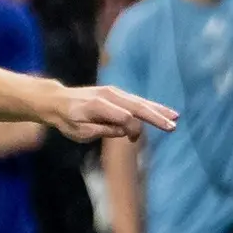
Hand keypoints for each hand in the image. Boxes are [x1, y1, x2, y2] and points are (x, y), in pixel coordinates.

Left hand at [46, 85, 176, 142]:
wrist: (57, 100)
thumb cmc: (67, 120)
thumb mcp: (80, 132)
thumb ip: (102, 130)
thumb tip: (125, 131)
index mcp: (97, 106)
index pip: (123, 117)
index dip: (132, 129)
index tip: (133, 140)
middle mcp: (108, 95)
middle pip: (136, 106)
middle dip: (155, 117)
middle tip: (172, 127)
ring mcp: (113, 92)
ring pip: (139, 102)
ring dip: (158, 110)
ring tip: (175, 117)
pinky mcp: (115, 92)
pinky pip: (135, 100)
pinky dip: (150, 106)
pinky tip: (163, 111)